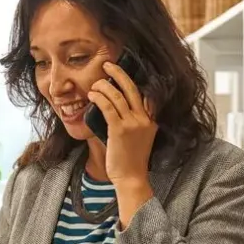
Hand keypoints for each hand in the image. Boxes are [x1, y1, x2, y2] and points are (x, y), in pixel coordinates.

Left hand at [89, 60, 157, 185]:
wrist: (131, 178)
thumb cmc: (131, 160)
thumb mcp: (139, 137)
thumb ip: (133, 121)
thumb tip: (114, 106)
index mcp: (151, 120)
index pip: (144, 93)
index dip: (131, 80)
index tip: (120, 72)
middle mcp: (144, 119)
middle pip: (131, 88)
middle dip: (118, 73)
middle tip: (107, 65)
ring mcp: (133, 124)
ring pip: (117, 95)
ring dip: (103, 86)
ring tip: (95, 84)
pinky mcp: (119, 130)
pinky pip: (108, 107)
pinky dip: (99, 98)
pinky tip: (92, 95)